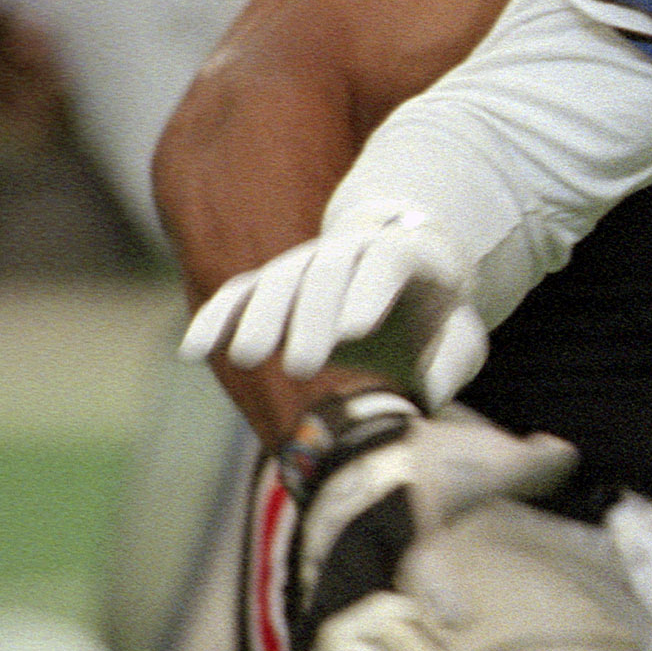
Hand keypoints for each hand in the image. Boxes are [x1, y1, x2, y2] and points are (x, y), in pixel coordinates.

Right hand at [181, 204, 489, 405]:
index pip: (389, 263)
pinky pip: (241, 293)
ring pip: (281, 279)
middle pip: (329, 271)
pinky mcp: (275, 281)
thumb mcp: (459, 343)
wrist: (409, 279)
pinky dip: (218, 318)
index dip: (371, 292)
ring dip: (260, 318)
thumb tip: (426, 402)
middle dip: (312, 317)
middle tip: (302, 367)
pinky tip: (192, 353)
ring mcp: (311, 261)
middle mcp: (357, 248)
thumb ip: (449, 367)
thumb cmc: (438, 322)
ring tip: (246, 360)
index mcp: (414, 255)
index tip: (356, 331)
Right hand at [269, 390, 574, 650]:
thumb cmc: (431, 457)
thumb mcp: (477, 454)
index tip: (459, 622)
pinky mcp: (313, 593)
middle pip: (371, 612)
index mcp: (403, 513)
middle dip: (412, 647)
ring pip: (337, 637)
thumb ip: (526, 463)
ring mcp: (331, 574)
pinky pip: (302, 639)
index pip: (416, 555)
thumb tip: (566, 454)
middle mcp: (360, 548)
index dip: (435, 590)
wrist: (353, 446)